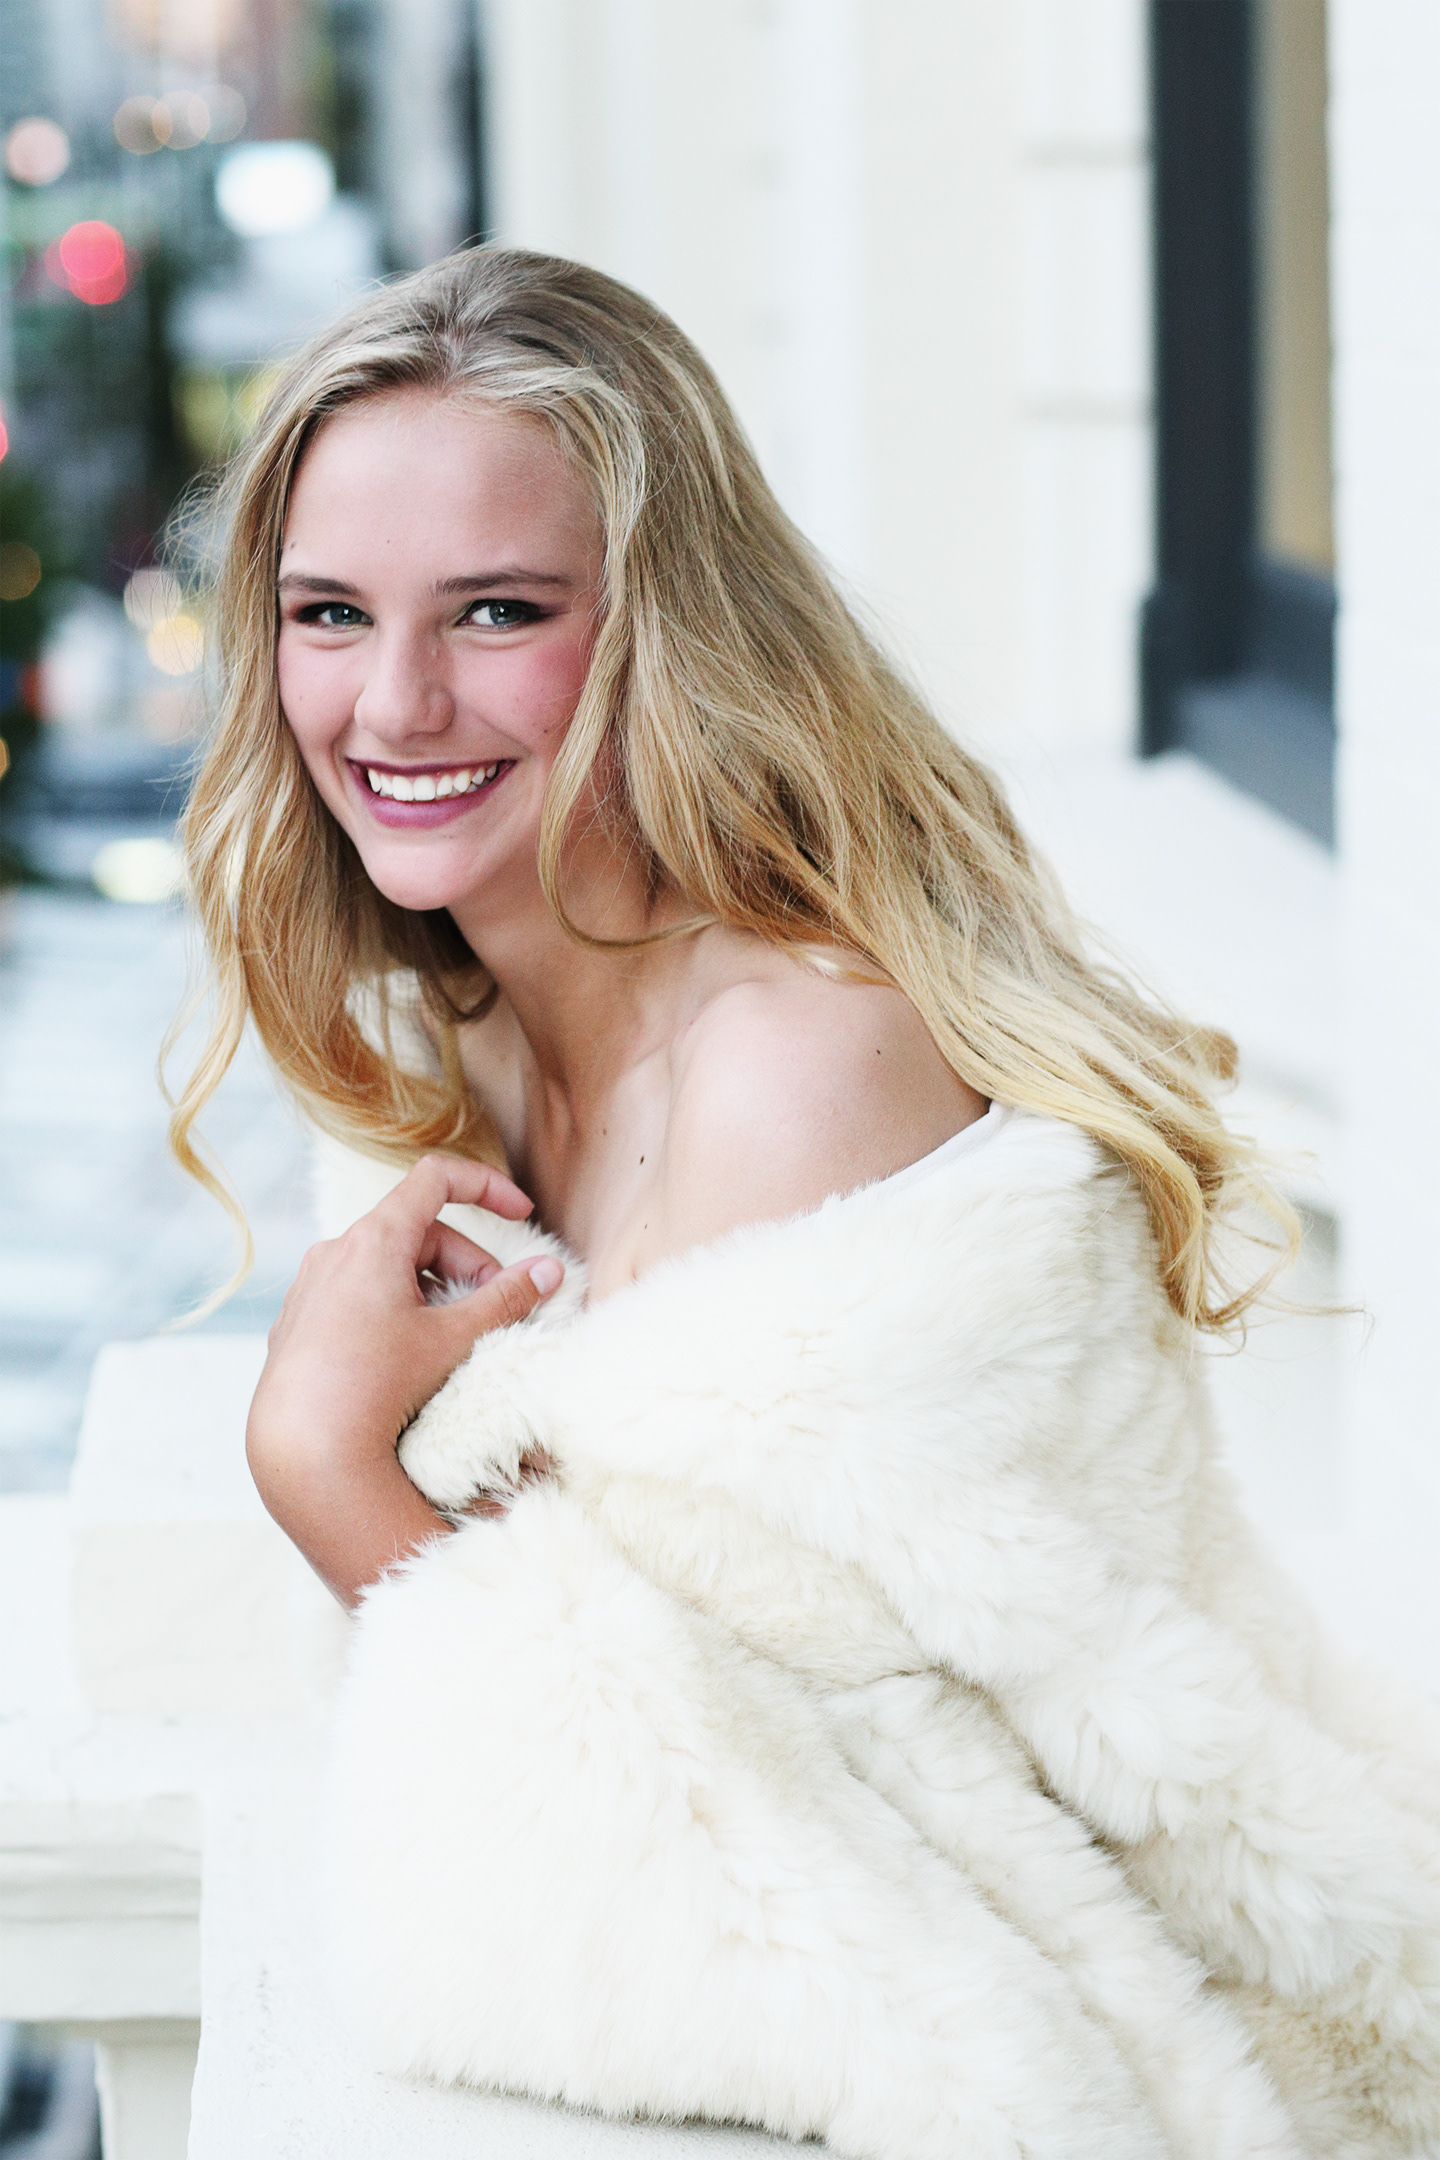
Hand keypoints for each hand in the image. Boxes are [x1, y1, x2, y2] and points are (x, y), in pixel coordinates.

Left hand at [247, 1154, 563, 1605]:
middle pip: (417, 1231)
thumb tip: (549, 1271)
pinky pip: (355, 1296)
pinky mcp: (298, 1322)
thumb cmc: (379, 1387)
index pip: (436, 1178)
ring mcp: (311, 1286)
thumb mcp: (455, 1339)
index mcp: (374, 1239)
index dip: (486, 1186)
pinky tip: (405, 1357)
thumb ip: (507, 1298)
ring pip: (385, 1265)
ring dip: (430, 1287)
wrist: (306, 1449)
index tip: (521, 1214)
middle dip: (467, 1261)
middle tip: (493, 1306)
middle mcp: (335, 1251)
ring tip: (451, 1336)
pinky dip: (392, 1308)